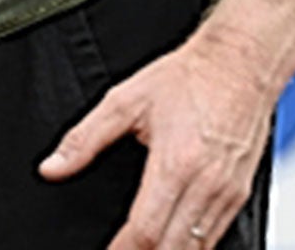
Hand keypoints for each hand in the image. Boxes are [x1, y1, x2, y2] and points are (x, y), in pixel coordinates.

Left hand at [39, 28, 278, 248]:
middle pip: (174, 247)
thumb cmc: (188, 78)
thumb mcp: (124, 101)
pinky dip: (193, 246)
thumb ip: (85, 138)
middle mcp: (207, 185)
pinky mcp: (240, 194)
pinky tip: (173, 243)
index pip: (146, 230)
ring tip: (141, 249)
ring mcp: (228, 193)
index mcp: (176, 164)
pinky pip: (216, 235)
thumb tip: (53, 166)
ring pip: (199, 248)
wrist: (239, 64)